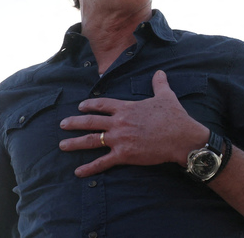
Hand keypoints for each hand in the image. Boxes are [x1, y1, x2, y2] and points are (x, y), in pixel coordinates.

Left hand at [58, 69, 208, 177]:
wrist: (181, 137)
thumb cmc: (174, 116)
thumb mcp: (166, 96)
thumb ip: (159, 84)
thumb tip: (160, 72)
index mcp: (127, 108)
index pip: (102, 104)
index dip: (90, 105)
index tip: (80, 106)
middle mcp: (119, 122)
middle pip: (91, 121)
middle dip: (74, 122)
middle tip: (63, 124)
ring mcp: (120, 139)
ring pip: (91, 140)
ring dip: (74, 143)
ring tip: (62, 145)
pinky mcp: (124, 155)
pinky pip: (102, 162)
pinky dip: (89, 168)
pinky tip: (78, 172)